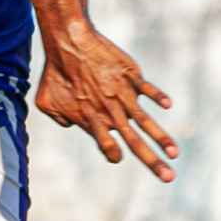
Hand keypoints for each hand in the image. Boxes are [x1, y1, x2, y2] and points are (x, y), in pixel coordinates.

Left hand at [36, 19, 177, 182]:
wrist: (69, 42)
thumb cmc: (55, 73)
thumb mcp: (45, 101)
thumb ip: (59, 117)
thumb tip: (70, 124)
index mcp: (91, 120)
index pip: (108, 147)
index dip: (113, 154)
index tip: (117, 155)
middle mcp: (109, 112)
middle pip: (134, 143)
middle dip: (152, 162)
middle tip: (169, 178)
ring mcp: (122, 95)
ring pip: (145, 122)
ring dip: (162, 139)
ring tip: (174, 154)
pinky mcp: (131, 77)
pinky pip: (148, 89)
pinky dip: (158, 96)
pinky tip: (168, 105)